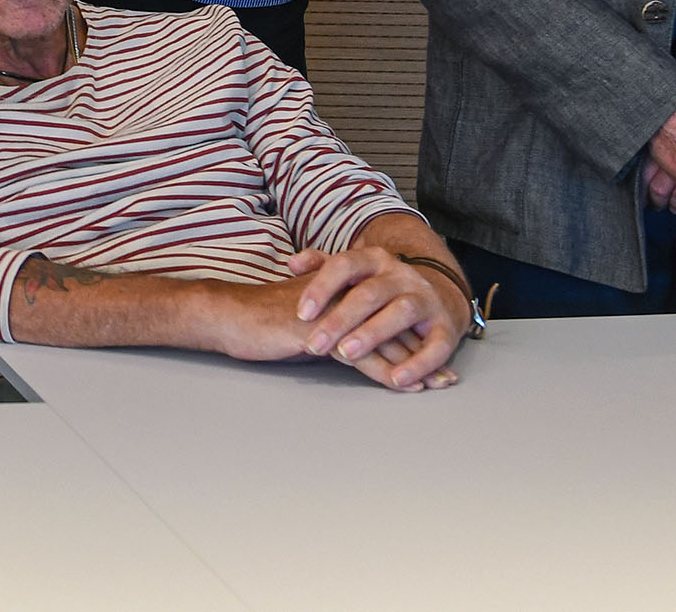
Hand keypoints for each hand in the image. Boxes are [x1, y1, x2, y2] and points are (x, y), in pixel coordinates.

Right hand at [206, 254, 464, 391]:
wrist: (229, 316)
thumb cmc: (260, 320)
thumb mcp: (303, 318)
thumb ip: (331, 325)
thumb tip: (350, 345)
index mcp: (340, 289)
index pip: (385, 313)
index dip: (411, 337)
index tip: (435, 358)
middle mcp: (341, 295)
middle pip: (393, 325)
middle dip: (422, 353)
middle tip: (447, 376)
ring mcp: (330, 311)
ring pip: (383, 340)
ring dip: (412, 365)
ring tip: (436, 385)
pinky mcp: (318, 331)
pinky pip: (360, 355)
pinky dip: (385, 372)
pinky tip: (402, 386)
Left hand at [284, 245, 467, 390]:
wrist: (440, 295)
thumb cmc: (382, 289)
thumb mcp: (354, 273)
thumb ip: (322, 266)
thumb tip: (292, 264)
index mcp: (374, 260)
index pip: (344, 265)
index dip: (322, 287)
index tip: (302, 312)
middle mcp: (401, 275)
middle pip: (369, 293)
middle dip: (340, 320)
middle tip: (316, 344)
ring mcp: (425, 299)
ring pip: (399, 313)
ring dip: (372, 334)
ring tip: (347, 354)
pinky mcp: (446, 327)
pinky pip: (436, 346)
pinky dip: (418, 363)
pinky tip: (397, 380)